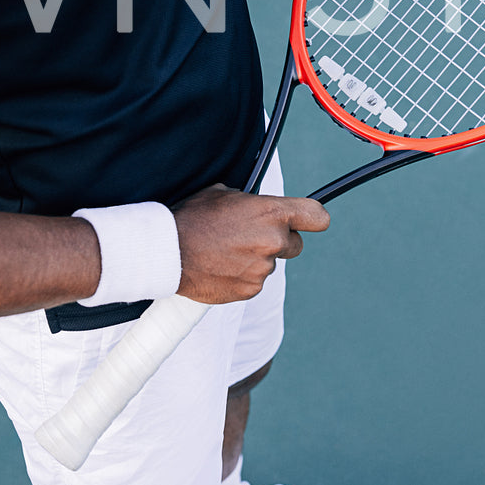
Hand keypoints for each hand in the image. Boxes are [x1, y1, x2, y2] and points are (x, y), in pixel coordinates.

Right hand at [172, 185, 329, 303]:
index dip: (314, 218)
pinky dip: (242, 276)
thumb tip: (257, 207)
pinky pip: (254, 281)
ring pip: (269, 264)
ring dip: (255, 259)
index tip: (310, 220)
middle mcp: (273, 242)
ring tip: (225, 251)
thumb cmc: (193, 218)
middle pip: (295, 245)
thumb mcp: (224, 194)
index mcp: (272, 214)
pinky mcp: (250, 290)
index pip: (317, 216)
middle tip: (251, 237)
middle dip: (279, 241)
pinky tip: (221, 266)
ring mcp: (262, 269)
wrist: (167, 251)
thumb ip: (251, 203)